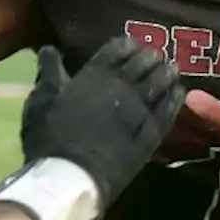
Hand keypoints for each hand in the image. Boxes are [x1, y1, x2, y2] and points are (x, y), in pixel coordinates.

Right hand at [19, 38, 185, 206]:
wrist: (70, 176)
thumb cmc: (49, 137)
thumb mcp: (41, 100)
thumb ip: (49, 73)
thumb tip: (50, 49)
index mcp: (94, 75)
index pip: (116, 50)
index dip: (127, 45)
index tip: (133, 43)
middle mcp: (121, 87)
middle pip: (143, 64)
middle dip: (151, 56)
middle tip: (157, 54)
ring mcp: (139, 110)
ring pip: (159, 84)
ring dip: (167, 74)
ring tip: (172, 69)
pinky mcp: (150, 134)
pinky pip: (168, 111)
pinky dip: (175, 99)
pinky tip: (179, 93)